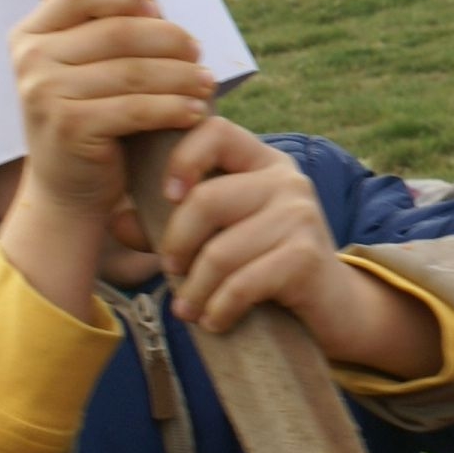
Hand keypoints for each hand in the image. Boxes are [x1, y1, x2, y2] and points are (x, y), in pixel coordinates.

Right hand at [0, 0, 214, 316]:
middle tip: (199, 53)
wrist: (65, 193)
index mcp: (30, 35)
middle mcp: (30, 58)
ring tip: (207, 83)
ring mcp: (44, 92)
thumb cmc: (88, 123)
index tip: (160, 13)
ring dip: (180, 75)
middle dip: (168, 40)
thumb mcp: (85, 72)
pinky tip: (198, 113)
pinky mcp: (69, 126)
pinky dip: (174, 108)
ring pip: (132, 70)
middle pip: (116, 30)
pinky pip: (136, 108)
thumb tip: (159, 11)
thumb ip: (107, 38)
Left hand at [159, 125, 441, 375]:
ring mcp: (300, 216)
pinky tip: (214, 322)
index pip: (215, 131)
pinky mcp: (306, 257)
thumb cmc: (268, 267)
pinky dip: (219, 309)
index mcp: (261, 161)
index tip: (166, 195)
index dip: (182, 157)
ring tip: (187, 310)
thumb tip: (119, 221)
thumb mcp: (220, 237)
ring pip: (221, 252)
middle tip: (168, 271)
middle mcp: (285, 180)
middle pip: (207, 200)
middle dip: (176, 243)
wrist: (335, 308)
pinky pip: (243, 284)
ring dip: (194, 290)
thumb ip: (170, 226)